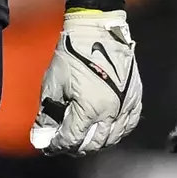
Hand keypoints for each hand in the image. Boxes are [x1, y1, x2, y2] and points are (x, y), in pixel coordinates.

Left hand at [29, 10, 142, 154]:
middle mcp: (111, 111)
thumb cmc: (72, 53)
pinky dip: (116, 132)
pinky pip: (128, 125)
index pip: (72, 139)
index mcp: (89, 108)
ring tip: (83, 140)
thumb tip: (41, 135)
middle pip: (94, 143)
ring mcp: (126, 106)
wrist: (96, 31)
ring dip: (96, 143)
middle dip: (76, 147)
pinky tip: (106, 131)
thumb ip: (47, 113)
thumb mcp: (53, 83)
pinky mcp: (135, 98)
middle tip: (64, 145)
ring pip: (112, 137)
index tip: (48, 146)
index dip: (57, 146)